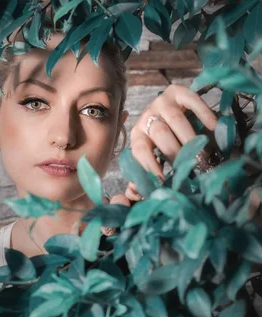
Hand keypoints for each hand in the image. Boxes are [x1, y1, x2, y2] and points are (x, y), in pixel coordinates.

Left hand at [107, 84, 218, 211]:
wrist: (170, 108)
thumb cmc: (161, 140)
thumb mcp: (151, 155)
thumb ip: (144, 174)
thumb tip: (134, 194)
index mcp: (138, 136)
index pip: (140, 151)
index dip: (151, 166)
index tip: (164, 181)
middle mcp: (147, 117)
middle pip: (160, 134)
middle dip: (175, 152)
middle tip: (190, 166)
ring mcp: (162, 102)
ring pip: (175, 120)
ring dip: (189, 137)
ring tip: (201, 153)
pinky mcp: (178, 91)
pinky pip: (191, 100)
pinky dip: (203, 113)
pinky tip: (212, 126)